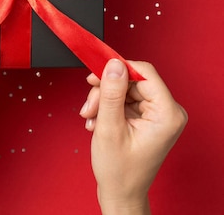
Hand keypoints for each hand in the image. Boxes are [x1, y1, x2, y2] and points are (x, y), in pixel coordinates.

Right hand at [79, 59, 187, 213]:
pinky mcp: (147, 117)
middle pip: (132, 81)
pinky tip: (97, 121)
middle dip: (105, 91)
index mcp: (167, 114)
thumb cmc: (119, 171)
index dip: (118, 69)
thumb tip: (113, 65)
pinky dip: (107, 107)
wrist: (120, 192)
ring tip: (91, 118)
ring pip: (124, 89)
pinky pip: (124, 100)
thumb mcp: (109, 128)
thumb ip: (111, 93)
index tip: (96, 69)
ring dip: (103, 101)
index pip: (144, 73)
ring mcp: (157, 115)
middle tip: (89, 106)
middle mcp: (167, 112)